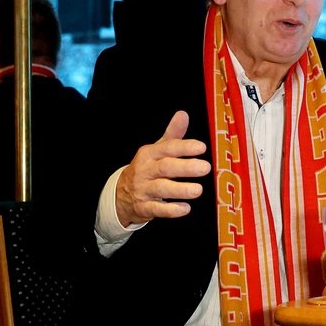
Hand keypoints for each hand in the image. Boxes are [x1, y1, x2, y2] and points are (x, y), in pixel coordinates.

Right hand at [115, 111, 210, 227]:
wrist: (120, 194)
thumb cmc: (146, 169)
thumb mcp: (156, 150)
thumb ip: (172, 135)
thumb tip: (183, 114)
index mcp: (149, 154)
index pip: (167, 148)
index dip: (184, 147)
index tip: (201, 147)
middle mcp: (145, 171)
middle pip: (165, 168)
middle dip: (185, 167)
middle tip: (205, 168)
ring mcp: (143, 190)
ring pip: (161, 189)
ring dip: (180, 190)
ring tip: (198, 190)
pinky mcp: (144, 207)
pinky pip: (156, 209)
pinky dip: (171, 210)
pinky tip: (184, 208)